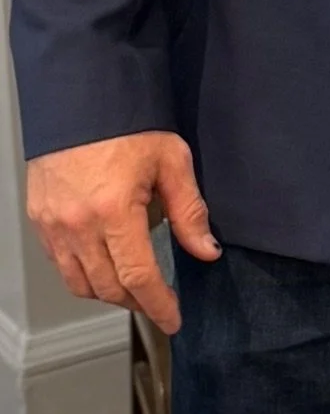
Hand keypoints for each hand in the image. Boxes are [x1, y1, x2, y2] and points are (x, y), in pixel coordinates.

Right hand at [27, 133, 220, 335]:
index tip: (173, 319)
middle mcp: (77, 223)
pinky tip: (103, 266)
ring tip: (133, 289)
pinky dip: (83, 274)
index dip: (159, 305)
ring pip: (80, 283)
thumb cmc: (127, 123)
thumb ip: (189, 211)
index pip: (138, 278)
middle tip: (159, 302)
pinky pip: (60, 263)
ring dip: (108, 294)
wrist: (80, 95)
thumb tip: (206, 250)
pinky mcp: (39, 218)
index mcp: (113, 211)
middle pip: (109, 288)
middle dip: (137, 303)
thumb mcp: (171, 160)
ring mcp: (53, 223)